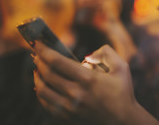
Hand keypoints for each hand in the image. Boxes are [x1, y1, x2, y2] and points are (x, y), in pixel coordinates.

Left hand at [33, 43, 157, 124]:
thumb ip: (106, 53)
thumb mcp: (121, 67)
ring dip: (37, 76)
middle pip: (47, 74)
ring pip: (42, 90)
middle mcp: (76, 93)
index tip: (37, 42)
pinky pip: (46, 103)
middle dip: (38, 60)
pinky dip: (40, 93)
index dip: (44, 50)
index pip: (57, 61)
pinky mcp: (67, 116)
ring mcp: (70, 107)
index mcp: (87, 79)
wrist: (123, 120)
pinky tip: (42, 85)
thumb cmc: (123, 91)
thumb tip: (88, 55)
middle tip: (36, 52)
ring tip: (37, 68)